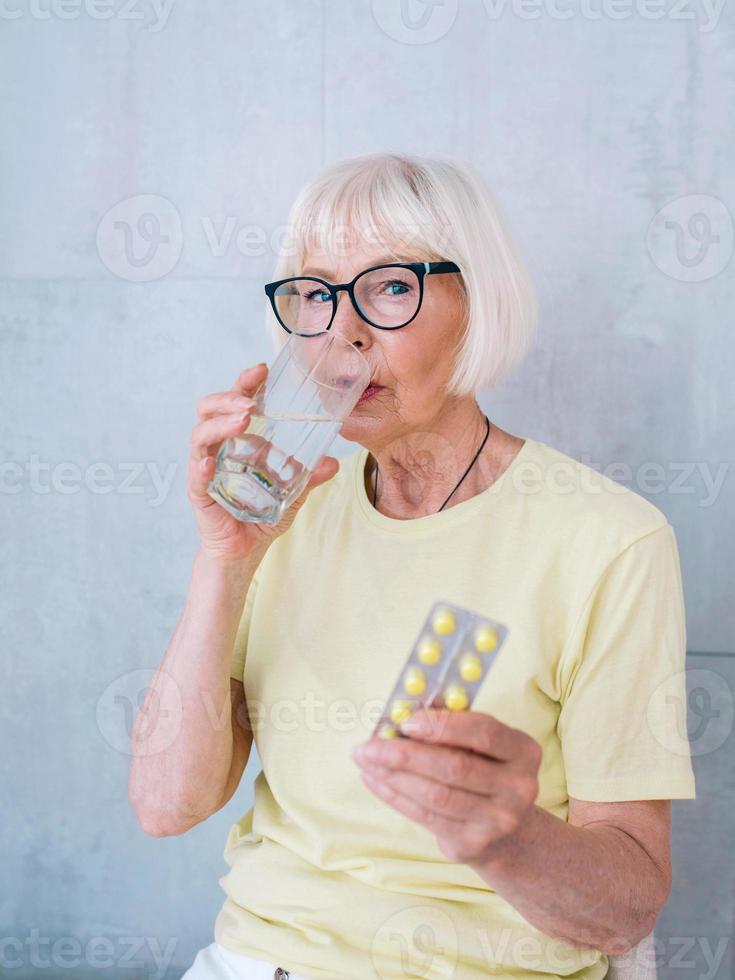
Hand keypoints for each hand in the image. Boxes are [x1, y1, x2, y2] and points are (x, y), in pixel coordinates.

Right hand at [188, 363, 339, 561]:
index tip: (262, 368)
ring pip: (200, 436)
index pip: (235, 402)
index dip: (245, 383)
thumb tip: (334, 463)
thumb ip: (309, 477)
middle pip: (210, 410)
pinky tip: (211, 460)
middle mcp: (217, 448)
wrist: (244, 552)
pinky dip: (202, 465)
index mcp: (238, 440)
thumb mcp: (293, 493)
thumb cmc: (261, 516)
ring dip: (220, 424)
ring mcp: (205, 469)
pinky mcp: (199, 493)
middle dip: (228, 397)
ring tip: (242, 419)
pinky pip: (196, 476)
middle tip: (250, 399)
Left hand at [352, 708, 541, 865]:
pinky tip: (373, 779)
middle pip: (454, 767)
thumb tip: (405, 704)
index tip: (407, 721)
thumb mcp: (481, 743)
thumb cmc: (485, 769)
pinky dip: (394, 796)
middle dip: (406, 754)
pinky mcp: (472, 844)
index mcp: (523, 751)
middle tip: (369, 743)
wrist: (506, 831)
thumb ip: (451, 719)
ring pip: (435, 795)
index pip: (484, 733)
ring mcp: (497, 821)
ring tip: (365, 759)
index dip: (443, 726)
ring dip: (393, 775)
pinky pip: (425, 817)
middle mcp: (518, 788)